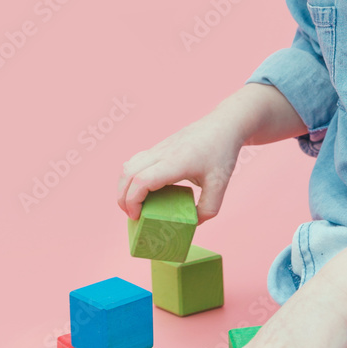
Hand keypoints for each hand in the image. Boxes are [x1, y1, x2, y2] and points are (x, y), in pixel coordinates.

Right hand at [118, 111, 244, 222]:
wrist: (224, 124)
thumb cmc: (222, 152)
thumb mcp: (220, 185)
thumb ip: (208, 209)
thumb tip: (192, 223)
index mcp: (176, 162)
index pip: (142, 180)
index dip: (132, 201)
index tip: (137, 216)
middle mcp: (162, 153)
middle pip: (128, 174)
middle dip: (122, 198)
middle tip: (132, 215)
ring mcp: (159, 147)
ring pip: (128, 165)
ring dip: (124, 186)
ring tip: (133, 204)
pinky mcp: (159, 146)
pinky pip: (136, 161)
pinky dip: (131, 176)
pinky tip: (142, 188)